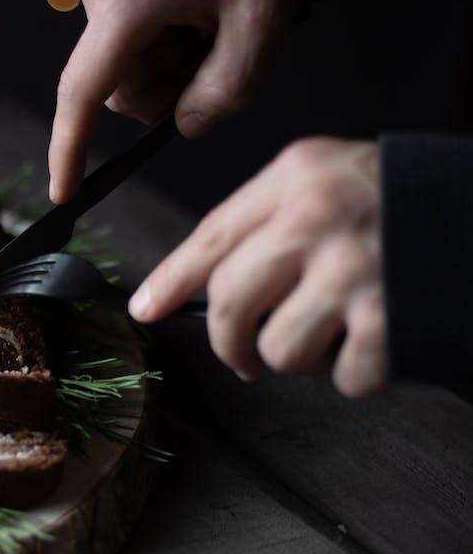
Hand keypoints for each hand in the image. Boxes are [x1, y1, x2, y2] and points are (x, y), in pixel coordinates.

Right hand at [49, 0, 294, 202]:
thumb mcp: (260, 28)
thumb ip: (225, 91)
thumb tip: (186, 126)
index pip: (85, 88)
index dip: (70, 145)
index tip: (63, 190)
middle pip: (114, 86)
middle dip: (161, 91)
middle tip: (207, 65)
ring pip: (119, 69)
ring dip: (160, 70)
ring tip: (199, 36)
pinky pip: (120, 43)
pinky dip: (155, 48)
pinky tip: (183, 22)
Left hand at [129, 138, 386, 397]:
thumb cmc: (409, 204)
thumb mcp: (334, 181)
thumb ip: (268, 221)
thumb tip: (193, 286)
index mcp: (299, 176)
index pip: (213, 235)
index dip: (171, 279)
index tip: (144, 309)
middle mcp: (319, 218)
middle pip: (230, 301)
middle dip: (230, 342)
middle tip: (243, 357)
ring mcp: (355, 270)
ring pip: (278, 348)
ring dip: (304, 355)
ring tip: (341, 328)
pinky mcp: (392, 322)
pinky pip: (341, 377)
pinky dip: (358, 372)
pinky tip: (382, 339)